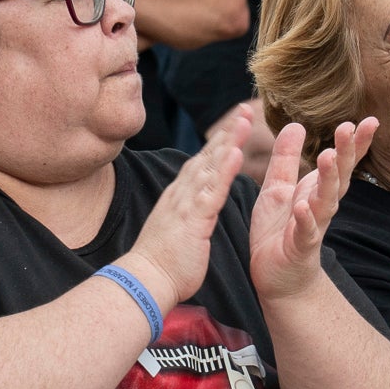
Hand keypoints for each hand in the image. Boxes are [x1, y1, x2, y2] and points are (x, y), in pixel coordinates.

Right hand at [122, 109, 246, 311]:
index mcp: (180, 196)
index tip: (235, 121)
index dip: (219, 141)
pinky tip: (236, 153)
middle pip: (208, 155)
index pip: (202, 162)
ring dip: (229, 141)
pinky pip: (211, 191)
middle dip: (228, 131)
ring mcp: (186, 204)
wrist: (144, 280)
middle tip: (244, 108)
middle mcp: (181, 193)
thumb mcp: (178, 228)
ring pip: (211, 166)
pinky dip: (224, 171)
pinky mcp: (193, 219)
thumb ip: (187, 212)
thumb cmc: (163, 261)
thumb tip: (194, 206)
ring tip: (245, 120)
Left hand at [251, 117, 376, 301]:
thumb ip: (286, 158)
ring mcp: (313, 226)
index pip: (342, 163)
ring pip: (325, 201)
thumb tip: (296, 124)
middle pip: (339, 177)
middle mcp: (321, 206)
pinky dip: (306, 220)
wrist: (278, 276)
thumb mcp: (278, 187)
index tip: (370, 120)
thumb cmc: (279, 231)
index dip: (355, 143)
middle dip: (345, 153)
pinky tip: (304, 207)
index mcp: (317, 190)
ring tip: (328, 157)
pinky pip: (305, 232)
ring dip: (328, 180)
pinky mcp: (299, 247)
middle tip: (349, 128)